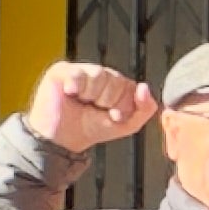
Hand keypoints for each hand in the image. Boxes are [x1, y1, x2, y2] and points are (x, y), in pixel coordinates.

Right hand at [24, 63, 157, 151]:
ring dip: (91, 95)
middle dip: (106, 101)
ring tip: (81, 102)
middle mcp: (102, 75)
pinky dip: (75, 86)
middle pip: (115, 80)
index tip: (111, 115)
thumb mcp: (128, 125)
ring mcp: (82, 71)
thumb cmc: (92, 129)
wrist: (63, 139)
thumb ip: (145, 108)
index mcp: (118, 85)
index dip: (122, 105)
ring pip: (98, 75)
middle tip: (92, 109)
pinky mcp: (62, 70)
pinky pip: (77, 73)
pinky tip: (70, 94)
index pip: (131, 86)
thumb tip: (144, 87)